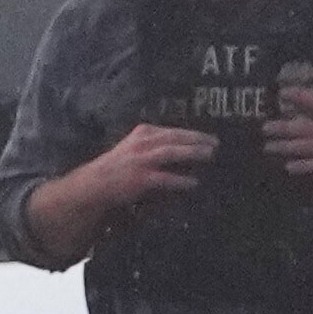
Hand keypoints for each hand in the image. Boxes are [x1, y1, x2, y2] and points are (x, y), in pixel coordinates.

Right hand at [67, 123, 217, 221]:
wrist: (96, 182)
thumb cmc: (118, 166)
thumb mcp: (134, 146)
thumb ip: (154, 143)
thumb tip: (182, 146)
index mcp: (143, 132)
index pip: (172, 130)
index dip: (191, 133)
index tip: (207, 136)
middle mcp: (143, 143)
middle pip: (175, 138)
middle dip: (197, 139)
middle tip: (216, 143)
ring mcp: (142, 160)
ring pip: (172, 152)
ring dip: (193, 152)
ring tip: (210, 155)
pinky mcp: (141, 178)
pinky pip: (166, 178)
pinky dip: (181, 180)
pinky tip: (194, 183)